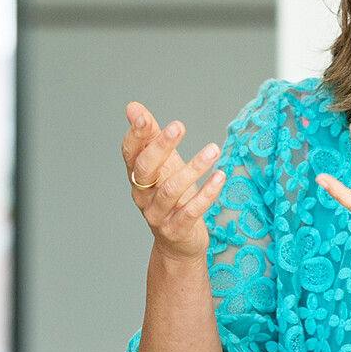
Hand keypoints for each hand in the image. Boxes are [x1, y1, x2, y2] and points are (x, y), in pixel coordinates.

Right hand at [121, 101, 225, 260]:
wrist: (178, 244)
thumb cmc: (171, 198)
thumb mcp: (163, 165)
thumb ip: (151, 137)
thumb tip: (133, 107)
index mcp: (137, 177)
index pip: (130, 153)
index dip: (136, 135)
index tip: (144, 116)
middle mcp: (143, 196)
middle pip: (146, 169)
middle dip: (161, 146)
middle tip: (178, 126)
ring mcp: (158, 214)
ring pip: (171, 189)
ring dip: (194, 167)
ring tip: (213, 149)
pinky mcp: (177, 229)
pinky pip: (191, 210)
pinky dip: (207, 193)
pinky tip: (220, 176)